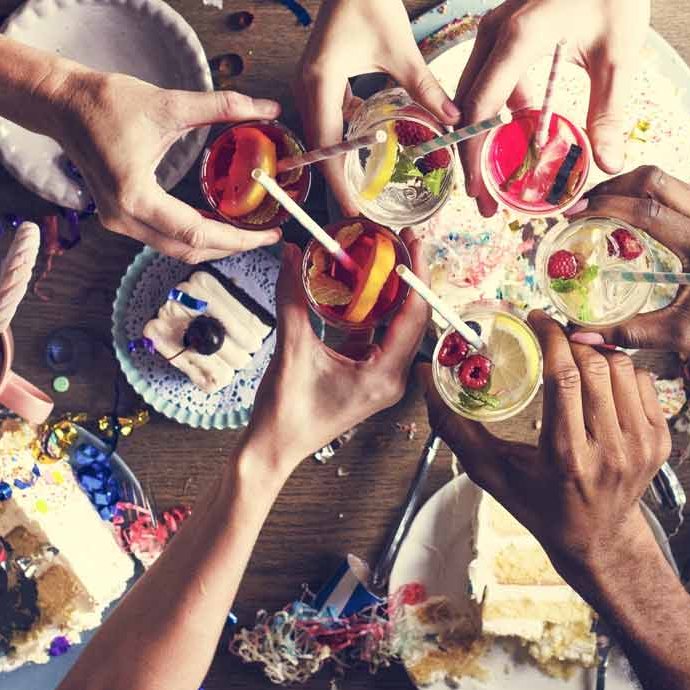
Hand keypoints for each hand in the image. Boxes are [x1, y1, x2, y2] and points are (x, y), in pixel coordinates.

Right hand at [42, 67, 283, 262]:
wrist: (63, 104)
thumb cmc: (107, 103)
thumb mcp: (170, 104)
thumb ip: (223, 107)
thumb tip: (268, 109)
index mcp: (135, 196)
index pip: (196, 233)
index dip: (237, 238)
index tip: (268, 234)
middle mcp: (123, 217)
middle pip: (187, 249)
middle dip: (230, 246)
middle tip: (265, 234)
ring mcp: (116, 220)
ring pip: (173, 247)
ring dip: (211, 242)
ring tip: (246, 228)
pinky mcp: (117, 214)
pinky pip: (161, 236)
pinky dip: (191, 233)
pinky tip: (216, 219)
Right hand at [242, 233, 431, 469]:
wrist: (273, 449)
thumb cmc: (285, 414)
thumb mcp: (291, 350)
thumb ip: (293, 299)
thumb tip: (292, 255)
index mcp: (384, 375)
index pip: (413, 316)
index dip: (416, 276)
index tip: (413, 244)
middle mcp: (390, 377)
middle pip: (411, 318)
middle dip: (408, 279)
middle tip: (402, 241)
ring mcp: (379, 377)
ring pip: (394, 326)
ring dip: (390, 293)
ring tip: (386, 257)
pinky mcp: (365, 376)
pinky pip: (376, 336)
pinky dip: (371, 310)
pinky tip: (360, 286)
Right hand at [278, 0, 458, 214]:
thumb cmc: (369, 3)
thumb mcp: (402, 52)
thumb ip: (426, 89)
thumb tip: (456, 120)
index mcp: (321, 86)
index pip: (327, 150)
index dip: (340, 184)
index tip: (356, 211)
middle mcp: (309, 90)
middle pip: (322, 150)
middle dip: (343, 181)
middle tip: (368, 211)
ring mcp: (312, 86)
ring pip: (326, 137)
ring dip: (345, 162)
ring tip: (369, 191)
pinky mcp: (321, 80)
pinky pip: (332, 119)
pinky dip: (348, 139)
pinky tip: (372, 152)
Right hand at [425, 310, 670, 595]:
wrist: (596, 537)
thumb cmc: (538, 503)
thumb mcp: (491, 471)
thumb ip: (454, 426)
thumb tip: (426, 375)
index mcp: (566, 457)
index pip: (565, 377)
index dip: (551, 338)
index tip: (537, 319)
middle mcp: (609, 451)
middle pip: (596, 367)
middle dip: (573, 341)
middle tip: (554, 334)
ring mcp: (641, 446)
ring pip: (624, 368)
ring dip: (597, 353)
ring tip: (575, 354)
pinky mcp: (660, 442)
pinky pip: (646, 381)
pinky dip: (623, 370)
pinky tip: (601, 378)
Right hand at [457, 0, 647, 216]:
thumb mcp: (617, 58)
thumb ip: (608, 112)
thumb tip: (606, 163)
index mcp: (517, 39)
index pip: (482, 108)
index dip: (477, 154)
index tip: (482, 192)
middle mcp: (494, 35)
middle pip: (467, 108)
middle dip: (472, 157)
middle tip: (485, 202)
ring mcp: (494, 33)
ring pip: (474, 96)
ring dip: (483, 138)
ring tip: (497, 180)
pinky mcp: (503, 34)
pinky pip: (490, 81)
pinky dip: (499, 114)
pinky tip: (520, 138)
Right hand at [575, 167, 689, 355]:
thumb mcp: (682, 334)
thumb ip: (631, 333)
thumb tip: (583, 337)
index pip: (646, 211)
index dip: (605, 208)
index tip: (574, 216)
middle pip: (651, 177)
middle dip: (610, 188)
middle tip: (581, 208)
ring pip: (659, 177)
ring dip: (624, 187)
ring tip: (595, 209)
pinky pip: (668, 187)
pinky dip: (640, 194)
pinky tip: (622, 215)